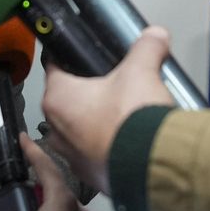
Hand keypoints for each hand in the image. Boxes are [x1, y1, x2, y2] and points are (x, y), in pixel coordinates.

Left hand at [41, 27, 175, 193]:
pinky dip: (106, 145)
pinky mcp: (91, 175)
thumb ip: (146, 48)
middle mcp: (57, 130)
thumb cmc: (132, 119)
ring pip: (78, 130)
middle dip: (86, 92)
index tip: (79, 55)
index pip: (54, 68)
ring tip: (122, 113)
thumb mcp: (141, 71)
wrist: (151, 167)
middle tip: (111, 83)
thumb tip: (155, 35)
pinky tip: (127, 138)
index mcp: (58, 98)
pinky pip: (93, 154)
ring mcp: (72, 156)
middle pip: (67, 100)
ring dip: (95, 121)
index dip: (68, 58)